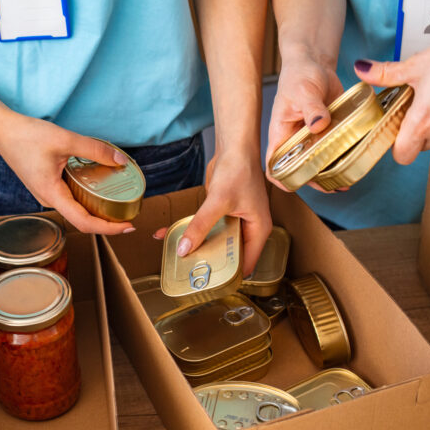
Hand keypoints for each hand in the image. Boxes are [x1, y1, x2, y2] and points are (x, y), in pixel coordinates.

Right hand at [0, 116, 135, 234]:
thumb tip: (120, 160)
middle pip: (82, 219)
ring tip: (119, 201)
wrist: (2, 130)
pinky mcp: (47, 186)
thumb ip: (95, 150)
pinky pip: (70, 197)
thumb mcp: (65, 139)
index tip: (128, 227)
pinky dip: (87, 195)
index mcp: (52, 195)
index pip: (84, 223)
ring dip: (98, 208)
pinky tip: (99, 185)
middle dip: (107, 221)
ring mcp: (47, 194)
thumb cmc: (26, 135)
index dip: (108, 228)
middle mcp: (49, 200)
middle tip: (129, 214)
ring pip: (76, 208)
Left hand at [154, 150, 270, 277]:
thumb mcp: (219, 201)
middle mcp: (249, 229)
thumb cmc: (239, 169)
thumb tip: (185, 248)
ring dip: (198, 247)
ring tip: (178, 258)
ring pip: (215, 242)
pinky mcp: (222, 213)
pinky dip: (192, 231)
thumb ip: (201, 225)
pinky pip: (206, 228)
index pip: (247, 263)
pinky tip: (171, 235)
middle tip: (190, 273)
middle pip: (229, 255)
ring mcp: (235, 222)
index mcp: (258, 230)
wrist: (234, 146)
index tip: (211, 284)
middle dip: (210, 263)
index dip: (230, 275)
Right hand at [265, 47, 344, 192]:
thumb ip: (311, 108)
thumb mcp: (303, 90)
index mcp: (281, 134)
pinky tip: (355, 160)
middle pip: (300, 169)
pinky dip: (344, 156)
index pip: (274, 165)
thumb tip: (318, 124)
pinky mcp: (329, 131)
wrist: (316, 63)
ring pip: (319, 163)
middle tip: (332, 185)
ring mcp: (313, 138)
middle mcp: (296, 140)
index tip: (297, 184)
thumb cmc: (300, 74)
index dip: (282, 178)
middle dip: (315, 180)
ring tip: (346, 179)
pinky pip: (335, 149)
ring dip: (332, 172)